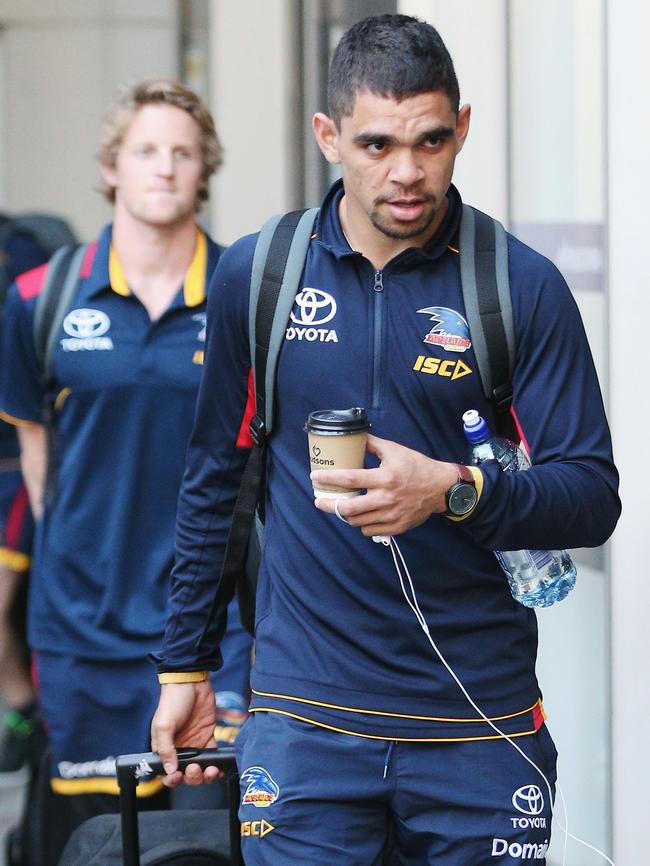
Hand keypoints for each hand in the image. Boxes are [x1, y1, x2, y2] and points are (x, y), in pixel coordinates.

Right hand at [150, 680, 219, 787]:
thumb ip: (166, 749)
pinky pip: (213, 755)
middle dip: (192, 777)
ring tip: (211, 770)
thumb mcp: (164, 725)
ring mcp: (194, 743)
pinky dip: (217, 763)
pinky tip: (220, 767)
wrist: (191, 682)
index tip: (179, 776)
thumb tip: (170, 771)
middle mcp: (180, 748)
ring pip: (201, 768)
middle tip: (195, 769)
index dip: (172, 780)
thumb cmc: (173, 701)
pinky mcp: (208, 736)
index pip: (166, 772)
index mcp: (165, 748)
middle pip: (185, 774)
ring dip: (206, 774)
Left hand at [311, 434, 457, 536]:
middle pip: (349, 508)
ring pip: (357, 521)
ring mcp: (391, 515)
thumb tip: (355, 436)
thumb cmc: (417, 466)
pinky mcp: (397, 527)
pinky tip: (361, 516)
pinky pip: (370, 531)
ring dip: (345, 515)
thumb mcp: (395, 451)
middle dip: (329, 505)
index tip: (315, 477)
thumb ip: (373, 444)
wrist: (441, 488)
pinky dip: (362, 525)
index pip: (350, 478)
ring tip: (341, 507)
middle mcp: (386, 498)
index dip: (329, 478)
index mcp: (385, 477)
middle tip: (319, 501)